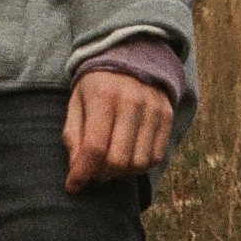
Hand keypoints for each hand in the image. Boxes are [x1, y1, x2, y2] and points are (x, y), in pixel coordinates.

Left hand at [64, 68, 175, 192]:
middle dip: (101, 174)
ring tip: (109, 165)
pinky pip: (155, 157)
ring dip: (121, 173)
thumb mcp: (76, 102)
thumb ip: (73, 136)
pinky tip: (127, 158)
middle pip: (118, 159)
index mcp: (103, 96)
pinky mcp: (167, 116)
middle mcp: (131, 102)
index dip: (82, 173)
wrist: (130, 55)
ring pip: (138, 163)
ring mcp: (153, 109)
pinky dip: (139, 167)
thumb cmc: (96, 84)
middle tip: (92, 172)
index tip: (73, 186)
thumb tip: (76, 172)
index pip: (94, 146)